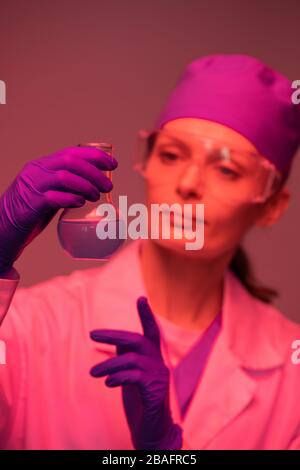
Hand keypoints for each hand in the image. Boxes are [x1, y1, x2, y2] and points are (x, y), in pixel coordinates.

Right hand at [0, 146, 117, 271]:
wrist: (2, 228)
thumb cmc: (29, 211)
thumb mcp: (48, 191)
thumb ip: (65, 185)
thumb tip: (94, 183)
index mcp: (42, 165)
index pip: (71, 152)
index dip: (94, 156)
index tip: (112, 164)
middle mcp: (36, 172)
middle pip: (70, 162)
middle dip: (94, 172)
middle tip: (108, 186)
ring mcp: (32, 187)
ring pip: (64, 177)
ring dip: (86, 185)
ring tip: (96, 196)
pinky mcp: (30, 205)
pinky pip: (54, 197)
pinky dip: (71, 198)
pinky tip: (81, 203)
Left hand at [90, 296, 182, 449]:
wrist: (152, 433)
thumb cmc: (140, 403)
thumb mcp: (131, 377)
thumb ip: (127, 358)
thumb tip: (117, 339)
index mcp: (153, 359)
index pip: (152, 332)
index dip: (147, 315)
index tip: (142, 297)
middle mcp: (159, 364)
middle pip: (138, 340)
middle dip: (114, 334)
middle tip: (92, 334)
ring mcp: (159, 377)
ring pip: (132, 359)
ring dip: (109, 364)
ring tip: (92, 374)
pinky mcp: (156, 391)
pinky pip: (135, 376)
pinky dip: (119, 377)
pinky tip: (108, 383)